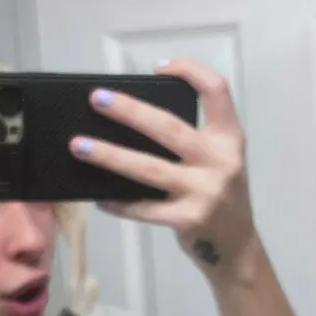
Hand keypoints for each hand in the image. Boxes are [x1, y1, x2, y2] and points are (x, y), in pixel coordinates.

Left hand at [72, 58, 256, 271]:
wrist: (237, 248)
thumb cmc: (219, 196)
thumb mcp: (218, 162)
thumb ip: (191, 142)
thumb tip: (131, 122)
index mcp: (229, 139)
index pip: (217, 91)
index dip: (190, 71)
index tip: (158, 66)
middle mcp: (221, 162)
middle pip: (169, 128)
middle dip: (129, 111)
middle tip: (97, 99)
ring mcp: (205, 192)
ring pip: (149, 168)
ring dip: (109, 156)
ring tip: (79, 146)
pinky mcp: (188, 219)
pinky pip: (144, 209)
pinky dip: (119, 202)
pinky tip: (99, 197)